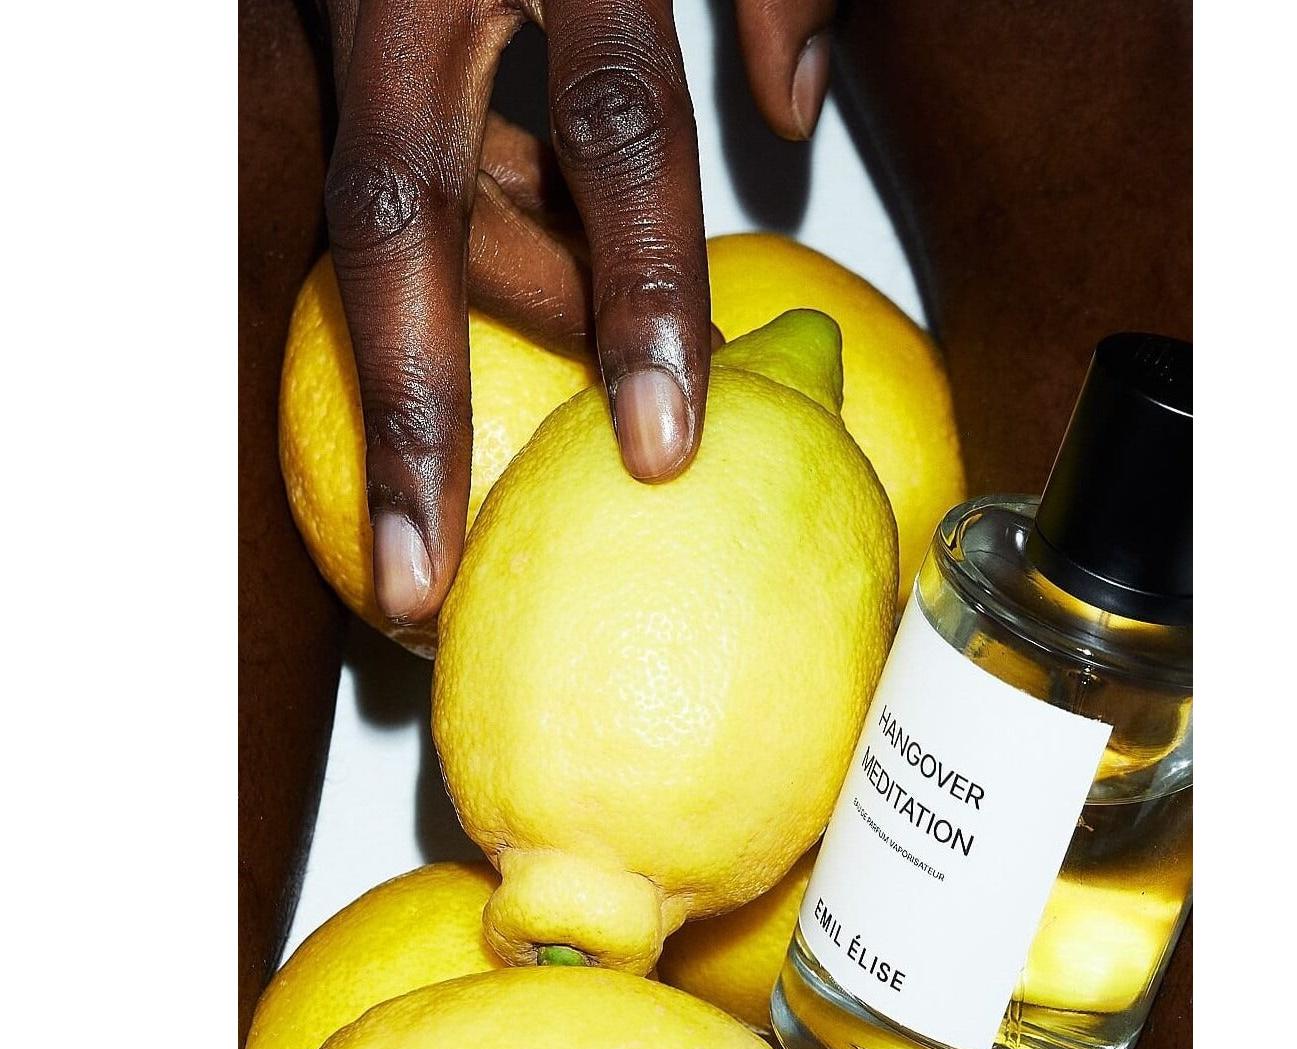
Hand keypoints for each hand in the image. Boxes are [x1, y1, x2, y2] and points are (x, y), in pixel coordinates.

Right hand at [321, 0, 835, 624]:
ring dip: (464, 322)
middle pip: (412, 220)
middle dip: (420, 408)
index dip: (641, 294)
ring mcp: (353, 6)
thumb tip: (796, 102)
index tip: (659, 445)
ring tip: (510, 410)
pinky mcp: (322, 31)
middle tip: (427, 566)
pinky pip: (380, 185)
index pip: (617, 125)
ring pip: (392, 217)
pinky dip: (445, 262)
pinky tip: (480, 322)